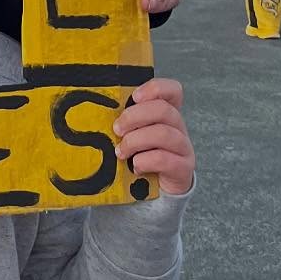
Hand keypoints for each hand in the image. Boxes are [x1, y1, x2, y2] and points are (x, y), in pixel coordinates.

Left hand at [114, 77, 193, 195]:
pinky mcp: (183, 169)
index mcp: (166, 114)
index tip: (134, 97)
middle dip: (134, 117)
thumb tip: (97, 109)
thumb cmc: (138, 155)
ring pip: (164, 134)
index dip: (155, 88)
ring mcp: (183, 148)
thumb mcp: (131, 134)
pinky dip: (144, 161)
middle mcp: (178, 128)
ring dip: (135, 141)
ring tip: (121, 152)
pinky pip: (165, 159)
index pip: (172, 90)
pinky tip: (135, 167)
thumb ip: (124, 120)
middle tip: (117, 130)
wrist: (154, 191)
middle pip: (163, 110)